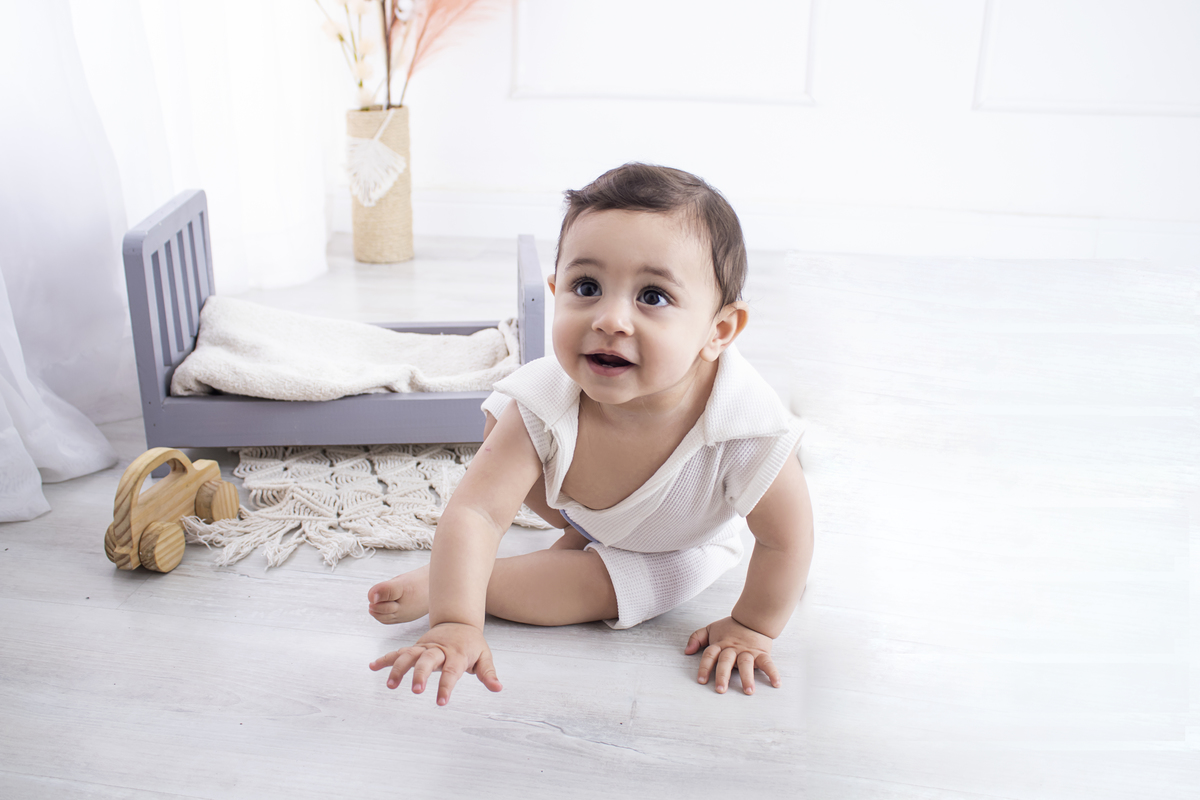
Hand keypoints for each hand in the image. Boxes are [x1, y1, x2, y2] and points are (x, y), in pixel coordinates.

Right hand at [369, 622, 501, 704]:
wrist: (459, 621)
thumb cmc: (472, 643)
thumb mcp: (484, 656)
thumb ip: (488, 673)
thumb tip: (498, 688)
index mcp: (456, 654)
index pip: (452, 672)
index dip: (446, 687)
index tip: (441, 702)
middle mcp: (438, 650)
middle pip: (427, 661)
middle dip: (420, 675)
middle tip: (416, 691)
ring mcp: (424, 647)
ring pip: (409, 655)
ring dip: (398, 668)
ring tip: (390, 684)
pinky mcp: (415, 647)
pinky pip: (398, 652)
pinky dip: (386, 658)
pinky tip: (373, 666)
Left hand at [684, 616, 779, 694]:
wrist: (753, 618)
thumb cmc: (731, 628)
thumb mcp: (711, 629)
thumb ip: (697, 638)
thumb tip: (687, 651)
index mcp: (720, 644)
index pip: (710, 655)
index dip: (704, 667)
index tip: (701, 681)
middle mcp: (733, 649)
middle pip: (726, 661)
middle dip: (723, 675)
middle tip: (721, 689)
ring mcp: (748, 652)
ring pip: (746, 663)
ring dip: (747, 677)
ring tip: (748, 691)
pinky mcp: (762, 654)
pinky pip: (768, 663)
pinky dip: (773, 673)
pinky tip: (776, 683)